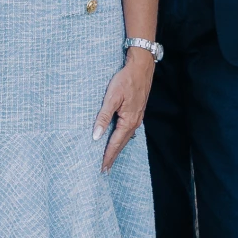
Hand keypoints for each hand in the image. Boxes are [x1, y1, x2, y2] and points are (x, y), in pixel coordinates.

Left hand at [93, 49, 155, 170]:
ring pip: (125, 138)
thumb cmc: (125, 79)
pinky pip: (128, 131)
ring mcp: (137, 118)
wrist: (141, 67)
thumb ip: (103, 117)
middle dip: (112, 156)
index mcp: (128, 121)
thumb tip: (95, 136)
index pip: (115, 143)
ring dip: (117, 149)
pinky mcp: (137, 112)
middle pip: (121, 144)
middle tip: (104, 169)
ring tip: (110, 159)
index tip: (101, 167)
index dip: (107, 156)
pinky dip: (122, 139)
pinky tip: (119, 141)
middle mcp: (134, 122)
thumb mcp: (111, 97)